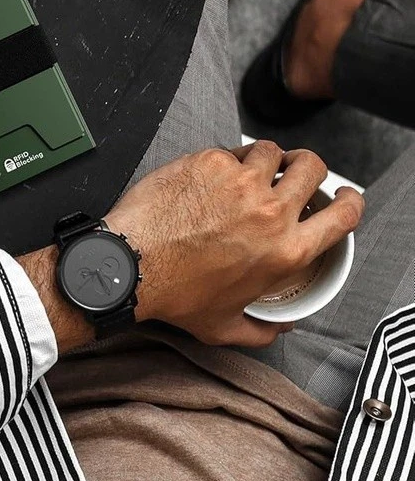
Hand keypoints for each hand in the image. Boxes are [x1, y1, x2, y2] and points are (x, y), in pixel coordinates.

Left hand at [105, 140, 363, 347]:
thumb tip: (279, 329)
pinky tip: (213, 173)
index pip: (342, 216)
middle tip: (295, 171)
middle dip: (309, 167)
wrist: (132, 264)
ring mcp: (241, 182)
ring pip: (271, 150)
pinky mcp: (210, 162)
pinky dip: (226, 158)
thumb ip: (261, 330)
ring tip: (252, 169)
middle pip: (312, 168)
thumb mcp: (225, 327)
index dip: (349, 201)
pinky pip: (230, 150)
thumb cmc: (174, 293)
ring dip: (267, 158)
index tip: (343, 195)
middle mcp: (271, 212)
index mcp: (286, 251)